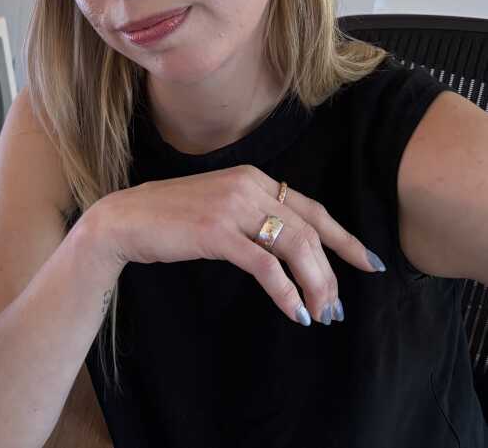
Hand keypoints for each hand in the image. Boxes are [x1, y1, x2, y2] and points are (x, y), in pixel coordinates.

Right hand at [83, 165, 383, 324]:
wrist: (123, 220)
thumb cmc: (169, 218)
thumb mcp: (219, 205)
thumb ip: (253, 214)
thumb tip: (292, 246)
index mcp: (252, 177)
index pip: (312, 209)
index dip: (344, 238)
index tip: (368, 263)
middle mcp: (247, 186)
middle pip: (309, 231)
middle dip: (330, 274)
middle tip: (336, 308)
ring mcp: (231, 207)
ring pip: (294, 247)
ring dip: (314, 285)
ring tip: (320, 314)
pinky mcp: (216, 232)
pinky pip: (266, 266)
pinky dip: (286, 292)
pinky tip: (294, 312)